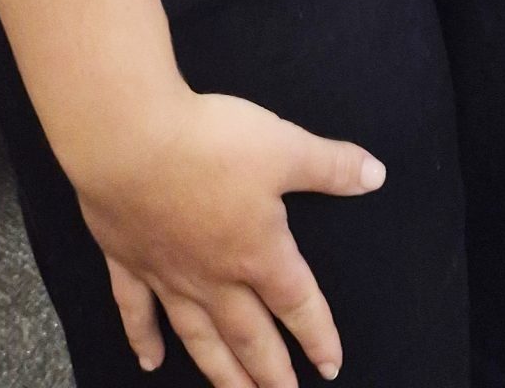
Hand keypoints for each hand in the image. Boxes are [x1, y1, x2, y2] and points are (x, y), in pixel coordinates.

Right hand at [72, 86, 385, 385]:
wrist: (130, 141)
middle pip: (248, 336)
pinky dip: (144, 339)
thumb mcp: (285, 147)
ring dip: (219, 372)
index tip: (331, 366)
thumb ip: (331, 166)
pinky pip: (137, 312)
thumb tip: (376, 176)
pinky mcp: (128, 262)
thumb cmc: (210, 144)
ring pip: (198, 337)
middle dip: (270, 372)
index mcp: (257, 251)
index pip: (297, 302)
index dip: (318, 335)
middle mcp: (214, 276)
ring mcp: (168, 274)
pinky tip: (149, 362)